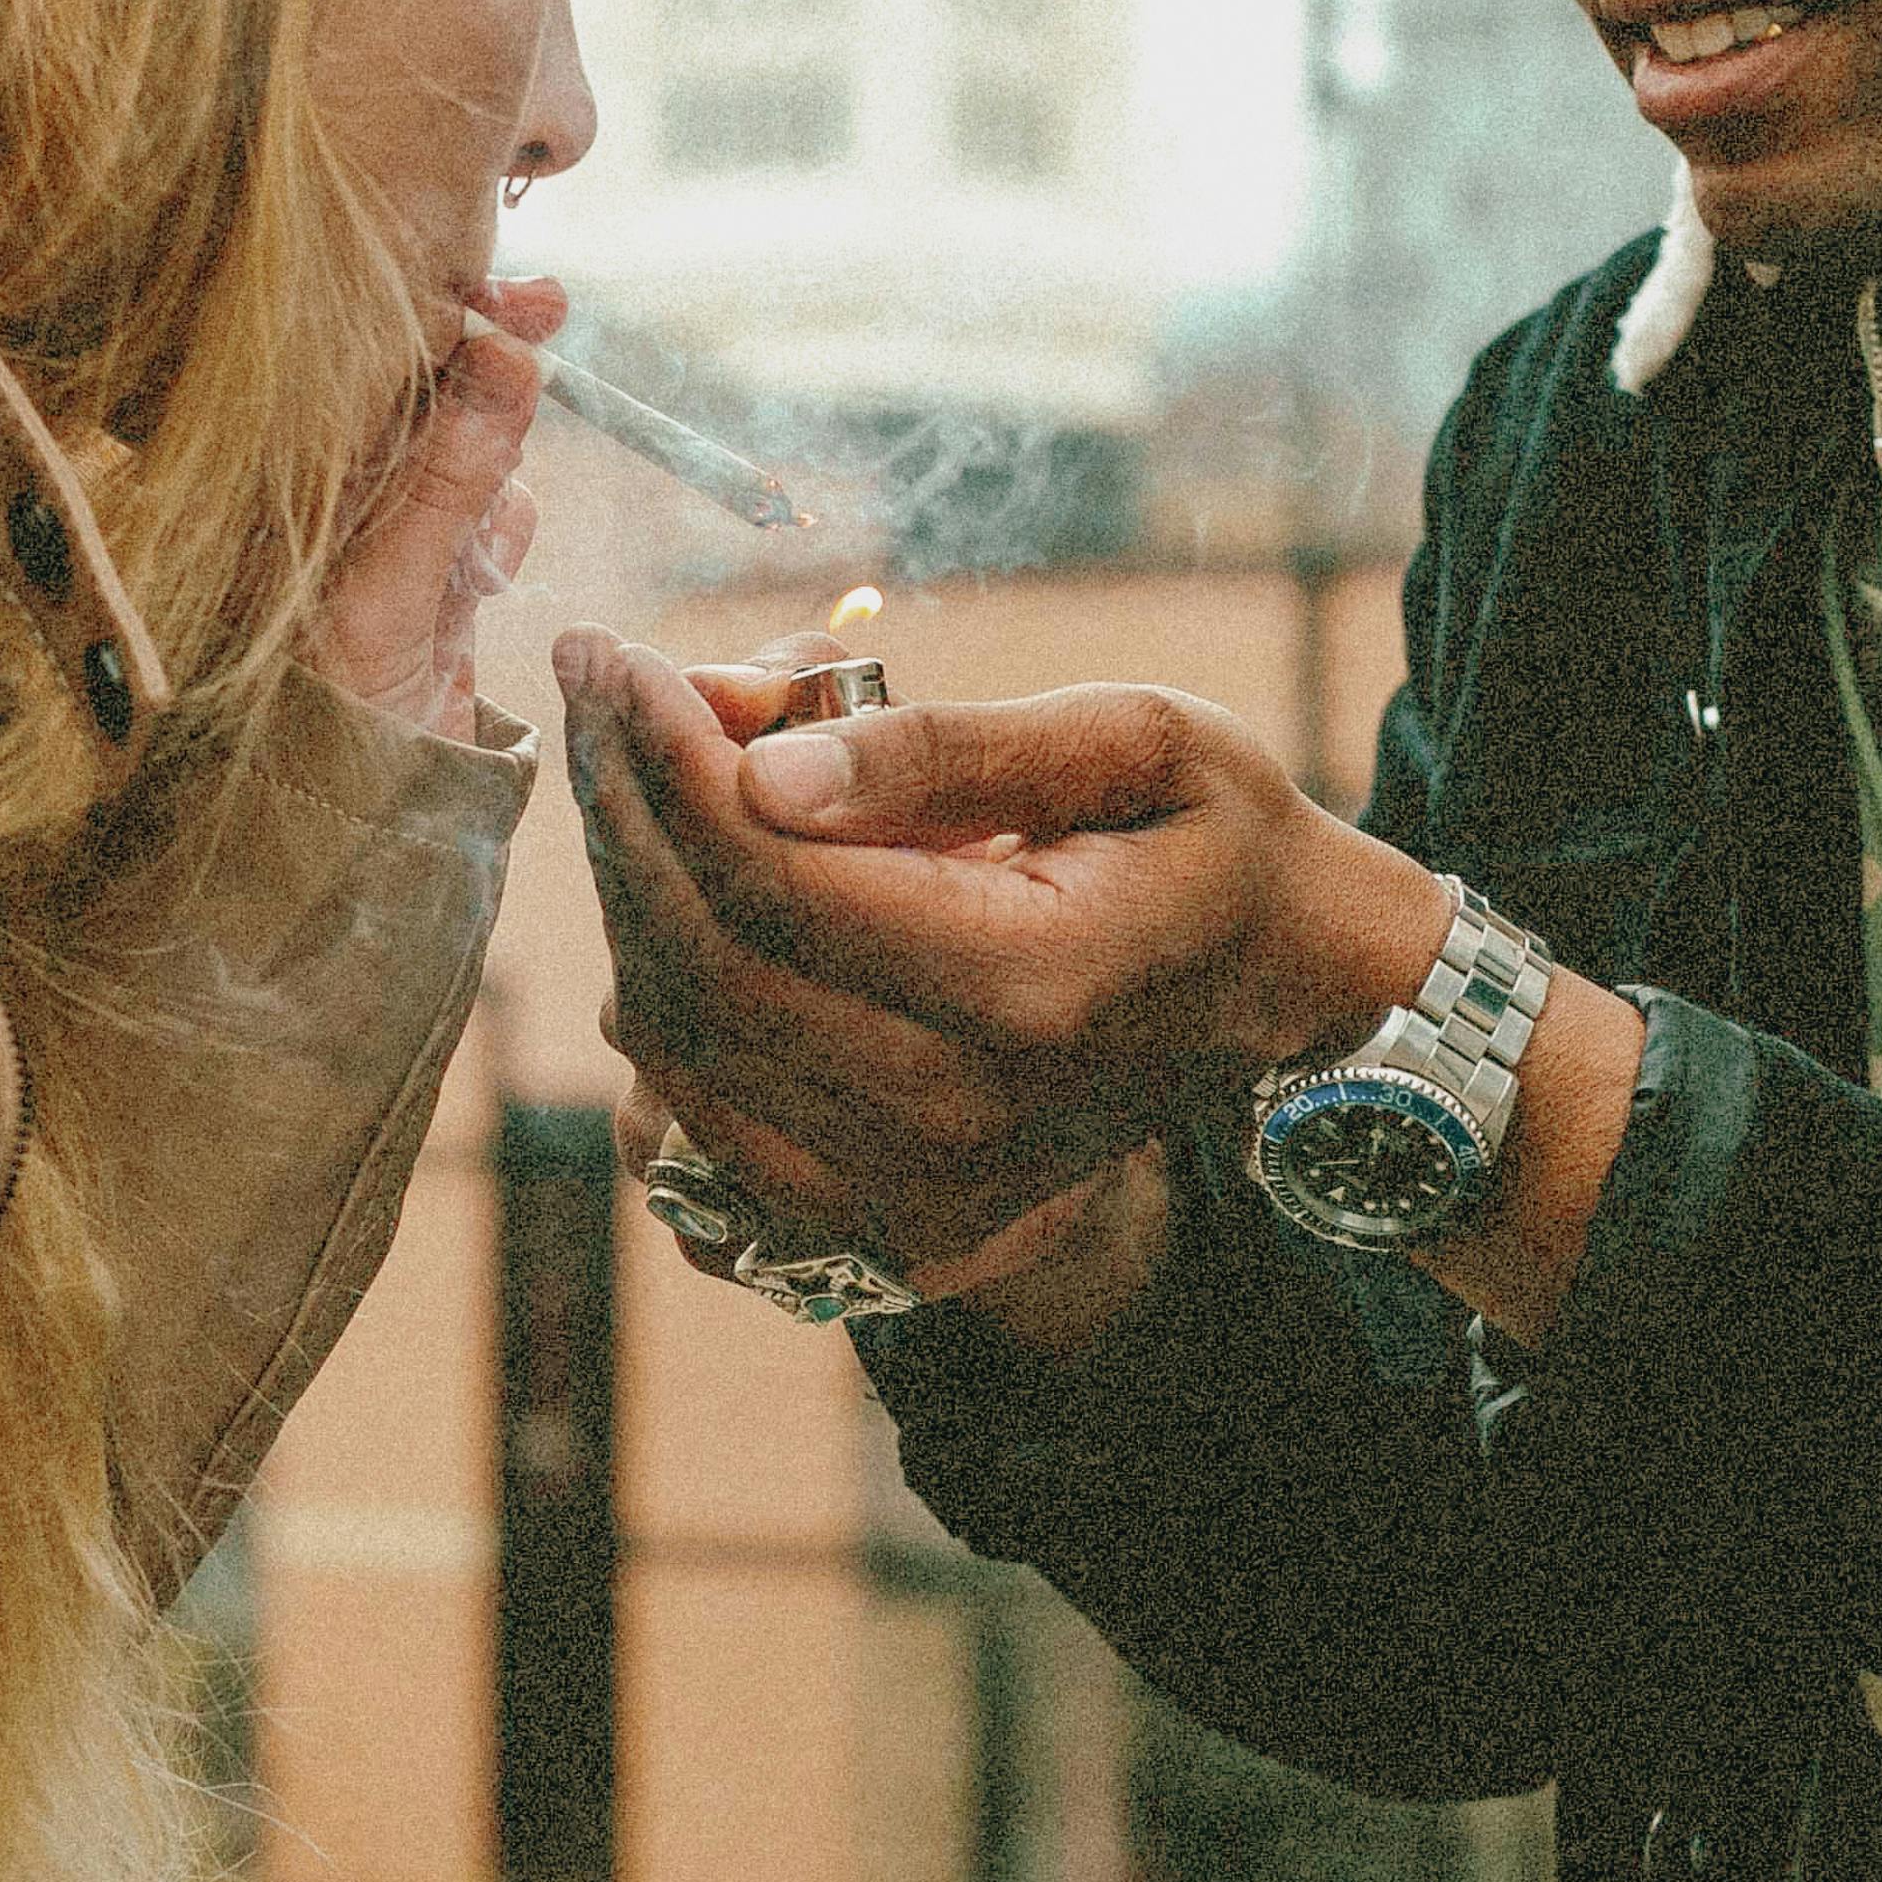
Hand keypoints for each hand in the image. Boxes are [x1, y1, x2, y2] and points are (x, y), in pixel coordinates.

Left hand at [310, 277, 554, 736]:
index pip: (363, 373)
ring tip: (498, 480)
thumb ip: (448, 480)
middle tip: (545, 305)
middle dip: (487, 359)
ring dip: (501, 449)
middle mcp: (335, 506)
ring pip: (468, 456)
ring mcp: (390, 548)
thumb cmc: (325, 722)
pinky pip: (488, 523)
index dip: (434, 319)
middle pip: (424, 399)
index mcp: (291, 490)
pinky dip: (505, 524)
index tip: (507, 286)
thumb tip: (508, 354)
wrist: (349, 842)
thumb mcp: (385, 594)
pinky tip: (495, 560)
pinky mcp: (437, 594)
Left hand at [556, 631, 1453, 1285]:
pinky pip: (697, 1128)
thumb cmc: (1213, 838)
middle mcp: (963, 1118)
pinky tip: (669, 901)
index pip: (778, 877)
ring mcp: (918, 1195)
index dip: (674, 761)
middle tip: (594, 692)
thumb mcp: (1135, 739)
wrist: (1287, 991)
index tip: (622, 656)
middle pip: (707, 962)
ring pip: (680, 1046)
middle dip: (625, 810)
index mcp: (1032, 986)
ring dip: (625, 898)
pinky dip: (657, 1004)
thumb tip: (765, 763)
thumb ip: (949, 748)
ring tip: (627, 772)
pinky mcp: (884, 1226)